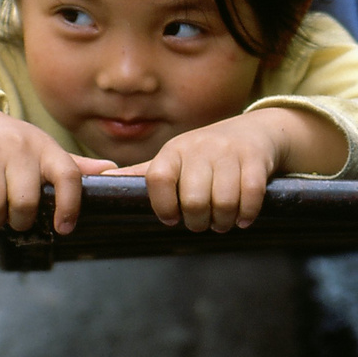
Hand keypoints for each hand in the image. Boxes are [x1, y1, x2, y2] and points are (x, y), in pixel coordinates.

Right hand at [0, 100, 114, 233]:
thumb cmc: (10, 142)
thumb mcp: (42, 149)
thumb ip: (73, 166)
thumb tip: (113, 171)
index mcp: (46, 148)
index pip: (69, 176)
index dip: (70, 206)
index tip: (63, 228)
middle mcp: (19, 147)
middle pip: (25, 202)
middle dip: (19, 221)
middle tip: (14, 218)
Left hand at [105, 109, 346, 232]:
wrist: (255, 132)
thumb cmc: (206, 154)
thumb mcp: (174, 158)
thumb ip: (144, 173)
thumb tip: (102, 178)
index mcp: (174, 151)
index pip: (158, 179)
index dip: (163, 205)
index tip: (171, 218)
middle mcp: (199, 148)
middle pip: (193, 200)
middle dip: (198, 222)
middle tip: (203, 224)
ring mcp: (229, 153)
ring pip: (223, 202)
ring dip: (223, 222)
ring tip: (222, 222)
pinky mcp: (255, 159)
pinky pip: (250, 196)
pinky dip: (246, 214)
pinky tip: (243, 218)